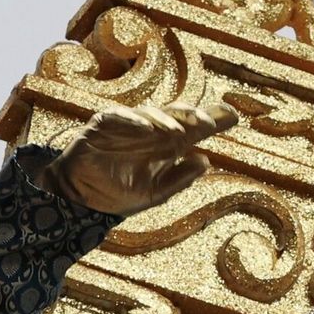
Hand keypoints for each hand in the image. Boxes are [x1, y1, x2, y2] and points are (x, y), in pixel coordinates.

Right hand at [41, 103, 238, 215]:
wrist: (80, 200)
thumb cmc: (119, 195)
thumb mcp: (155, 193)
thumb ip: (180, 179)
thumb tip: (205, 160)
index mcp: (166, 144)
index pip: (193, 126)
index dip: (212, 119)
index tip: (232, 116)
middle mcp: (150, 131)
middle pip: (175, 114)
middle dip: (192, 115)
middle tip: (208, 122)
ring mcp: (127, 125)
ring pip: (150, 113)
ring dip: (165, 120)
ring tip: (179, 132)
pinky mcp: (102, 124)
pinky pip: (118, 116)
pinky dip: (133, 120)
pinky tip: (146, 129)